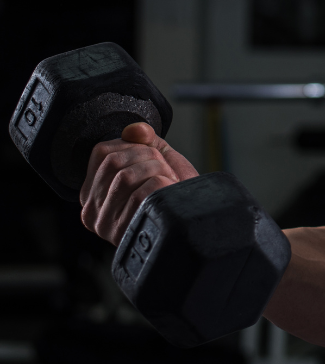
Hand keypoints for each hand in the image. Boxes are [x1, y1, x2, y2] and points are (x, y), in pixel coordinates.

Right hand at [80, 122, 198, 245]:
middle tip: (166, 171)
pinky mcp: (122, 233)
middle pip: (115, 162)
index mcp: (93, 191)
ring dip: (158, 172)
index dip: (134, 146)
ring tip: (169, 182)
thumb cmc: (173, 193)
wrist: (193, 222)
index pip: (102, 152)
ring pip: (126, 176)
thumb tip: (135, 129)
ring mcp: (105, 223)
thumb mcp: (159, 161)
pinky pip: (140, 195)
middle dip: (150, 157)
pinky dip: (162, 186)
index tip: (153, 158)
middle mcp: (91, 209)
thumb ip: (145, 141)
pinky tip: (169, 194)